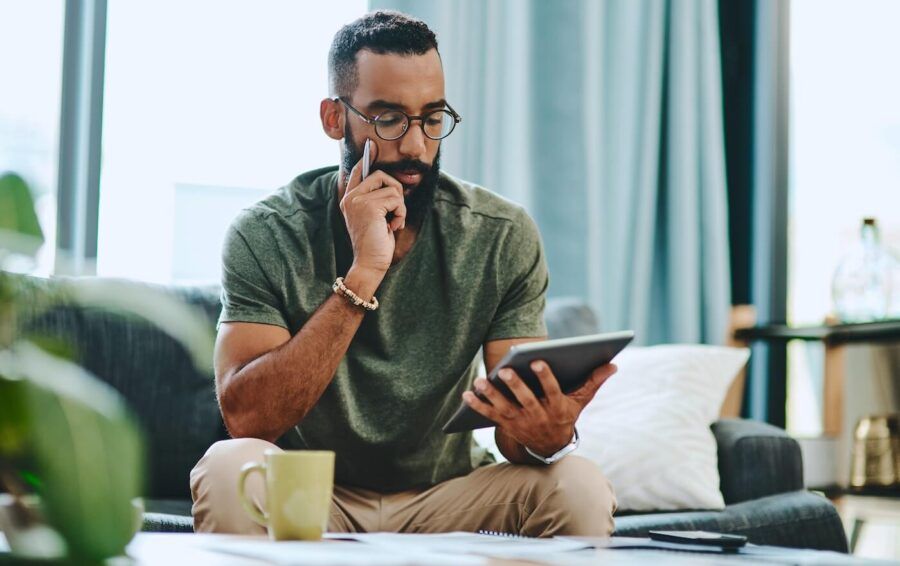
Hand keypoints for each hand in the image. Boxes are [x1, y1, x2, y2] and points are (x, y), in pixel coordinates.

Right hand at [340, 140, 407, 275]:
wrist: (369, 264)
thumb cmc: (376, 244)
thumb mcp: (376, 218)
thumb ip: (378, 200)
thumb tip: (392, 183)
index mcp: (350, 199)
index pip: (358, 171)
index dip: (367, 158)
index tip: (371, 146)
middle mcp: (351, 197)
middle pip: (380, 175)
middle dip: (395, 192)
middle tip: (394, 212)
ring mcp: (358, 200)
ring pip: (392, 188)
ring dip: (400, 207)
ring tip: (392, 222)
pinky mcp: (369, 206)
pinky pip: (396, 199)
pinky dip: (401, 214)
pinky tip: (392, 227)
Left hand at [463, 361, 617, 456]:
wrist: (551, 448)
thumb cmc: (565, 415)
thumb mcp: (580, 402)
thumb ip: (594, 382)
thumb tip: (613, 364)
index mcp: (557, 408)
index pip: (552, 391)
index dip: (545, 377)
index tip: (537, 361)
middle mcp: (538, 416)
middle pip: (526, 401)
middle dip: (515, 386)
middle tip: (505, 370)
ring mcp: (520, 422)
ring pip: (504, 408)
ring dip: (492, 395)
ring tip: (481, 380)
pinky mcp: (506, 425)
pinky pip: (489, 415)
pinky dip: (477, 405)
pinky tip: (467, 394)